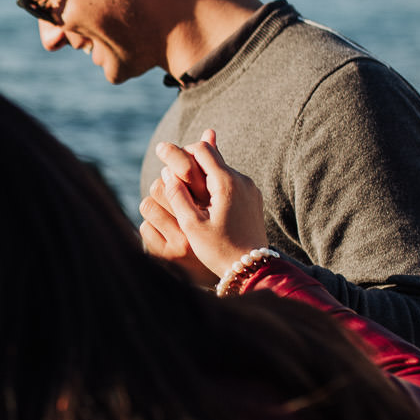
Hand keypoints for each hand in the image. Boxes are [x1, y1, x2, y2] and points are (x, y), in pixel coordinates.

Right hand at [139, 131, 267, 285]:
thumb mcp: (192, 225)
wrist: (253, 269)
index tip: (165, 159)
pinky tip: (204, 200)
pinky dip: (215, 184)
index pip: (202, 149)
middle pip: (212, 156)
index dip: (181, 152)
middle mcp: (242, 180)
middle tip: (172, 174)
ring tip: (186, 189)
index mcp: (227, 183)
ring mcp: (250, 189)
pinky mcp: (253, 198)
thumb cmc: (219, 250)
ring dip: (202, 174)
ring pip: (221, 168)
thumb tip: (167, 173)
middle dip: (190, 162)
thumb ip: (177, 196)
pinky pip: (230, 181)